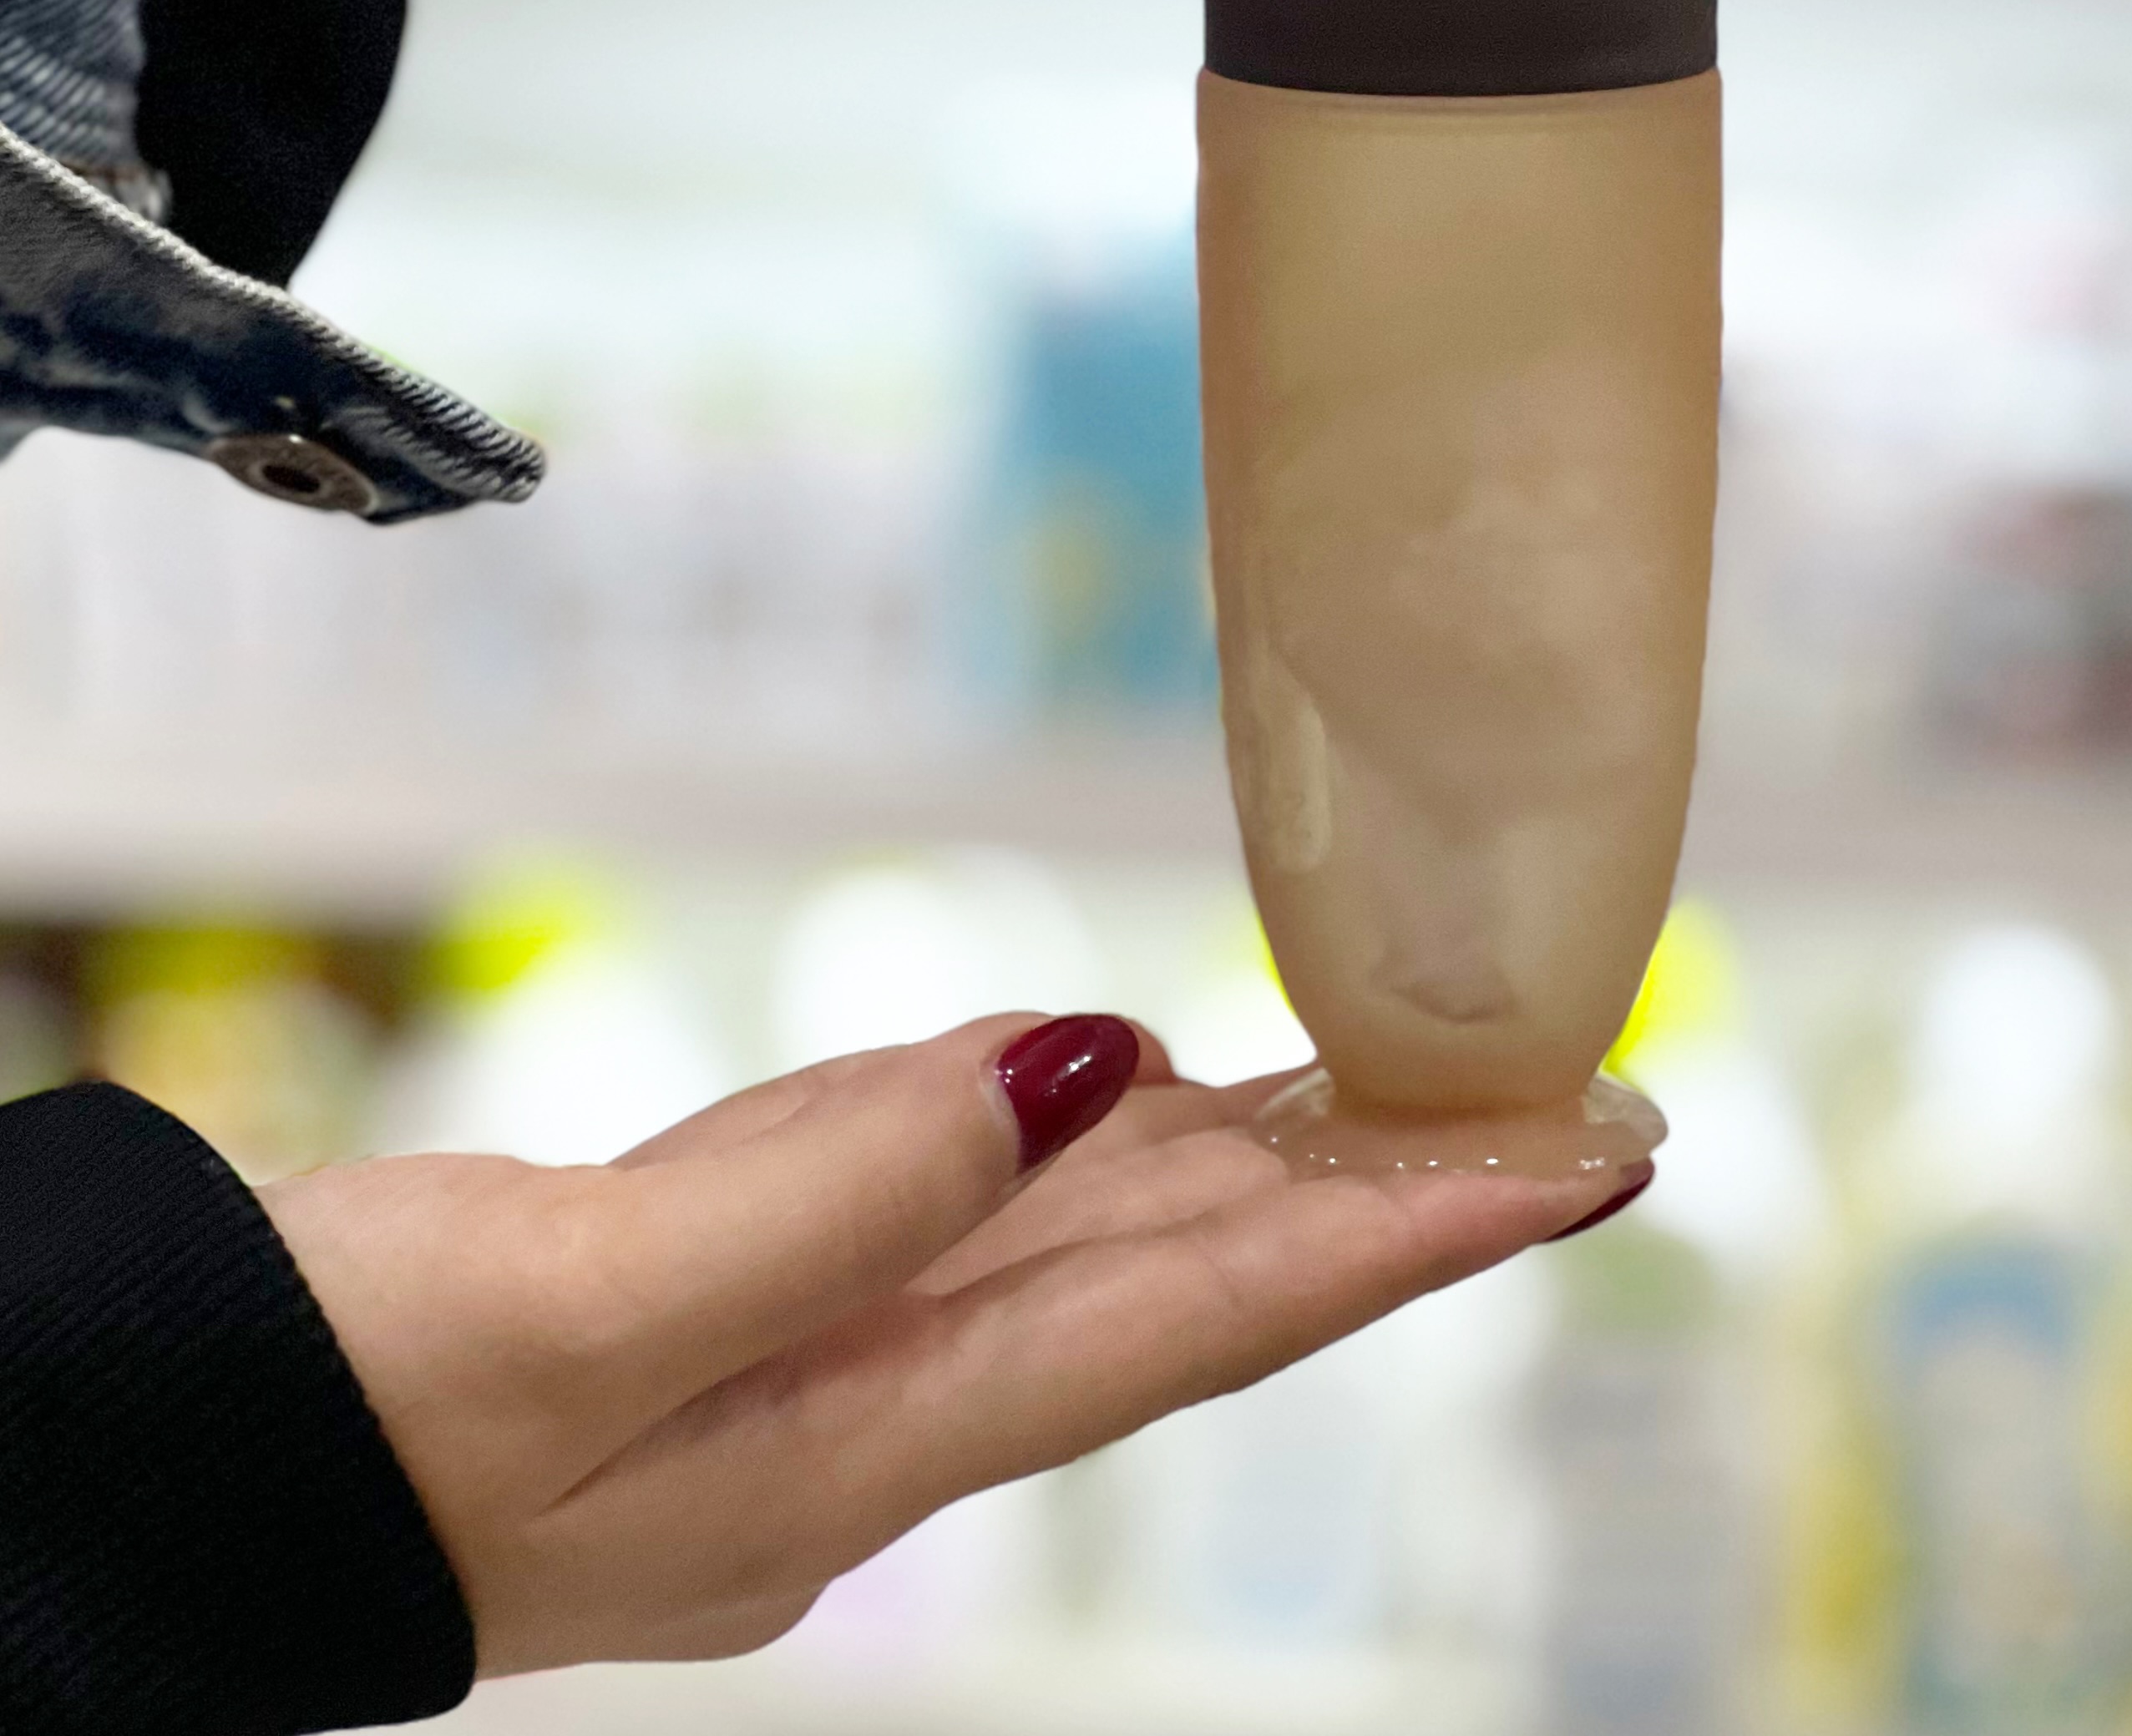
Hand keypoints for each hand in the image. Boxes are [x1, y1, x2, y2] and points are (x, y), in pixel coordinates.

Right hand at [263, 1010, 1634, 1677]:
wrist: (141, 1467)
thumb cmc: (327, 1414)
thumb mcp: (576, 1312)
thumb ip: (837, 1193)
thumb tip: (1086, 1068)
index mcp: (856, 1434)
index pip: (1199, 1318)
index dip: (1402, 1233)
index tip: (1582, 1157)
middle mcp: (864, 1402)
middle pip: (1179, 1279)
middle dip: (1384, 1194)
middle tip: (1583, 1108)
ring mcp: (795, 1351)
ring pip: (1082, 1234)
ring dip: (1260, 1165)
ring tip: (1420, 1094)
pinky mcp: (719, 1286)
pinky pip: (950, 1197)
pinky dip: (1068, 1140)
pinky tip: (1136, 1090)